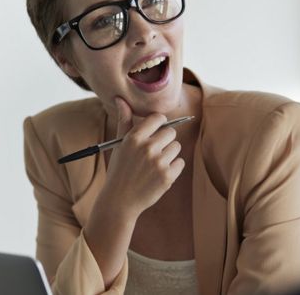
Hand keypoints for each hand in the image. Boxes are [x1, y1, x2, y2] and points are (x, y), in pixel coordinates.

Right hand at [101, 96, 184, 217]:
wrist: (120, 200)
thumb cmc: (119, 170)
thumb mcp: (119, 144)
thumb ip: (124, 121)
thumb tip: (120, 99)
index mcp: (134, 138)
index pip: (158, 118)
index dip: (158, 124)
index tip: (155, 131)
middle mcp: (147, 148)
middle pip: (171, 132)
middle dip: (165, 140)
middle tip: (154, 151)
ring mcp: (158, 163)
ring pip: (177, 147)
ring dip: (169, 154)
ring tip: (155, 164)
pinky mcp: (167, 177)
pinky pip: (180, 163)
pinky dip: (173, 168)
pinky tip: (159, 174)